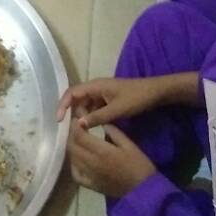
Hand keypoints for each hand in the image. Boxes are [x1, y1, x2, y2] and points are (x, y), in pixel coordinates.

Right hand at [57, 75, 182, 126]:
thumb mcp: (117, 110)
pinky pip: (94, 107)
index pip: (72, 93)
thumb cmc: (137, 98)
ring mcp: (102, 93)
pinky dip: (91, 116)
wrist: (156, 93)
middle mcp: (96, 87)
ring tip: (81, 130)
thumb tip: (78, 125)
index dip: (62, 105)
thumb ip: (97, 118)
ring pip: (85, 104)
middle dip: (72, 113)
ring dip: (82, 116)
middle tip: (71, 129)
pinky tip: (92, 127)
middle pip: (76, 99)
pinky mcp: (108, 99)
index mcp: (95, 85)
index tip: (59, 120)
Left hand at [67, 121, 156, 197]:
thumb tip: (101, 122)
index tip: (77, 118)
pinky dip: (73, 164)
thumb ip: (114, 132)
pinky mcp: (91, 185)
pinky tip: (77, 159)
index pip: (80, 135)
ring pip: (72, 158)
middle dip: (72, 134)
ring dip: (72, 147)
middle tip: (76, 127)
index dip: (75, 125)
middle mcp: (92, 163)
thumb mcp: (130, 145)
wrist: (144, 191)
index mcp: (102, 151)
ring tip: (76, 139)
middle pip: (73, 146)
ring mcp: (90, 175)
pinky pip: (76, 174)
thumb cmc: (140, 166)